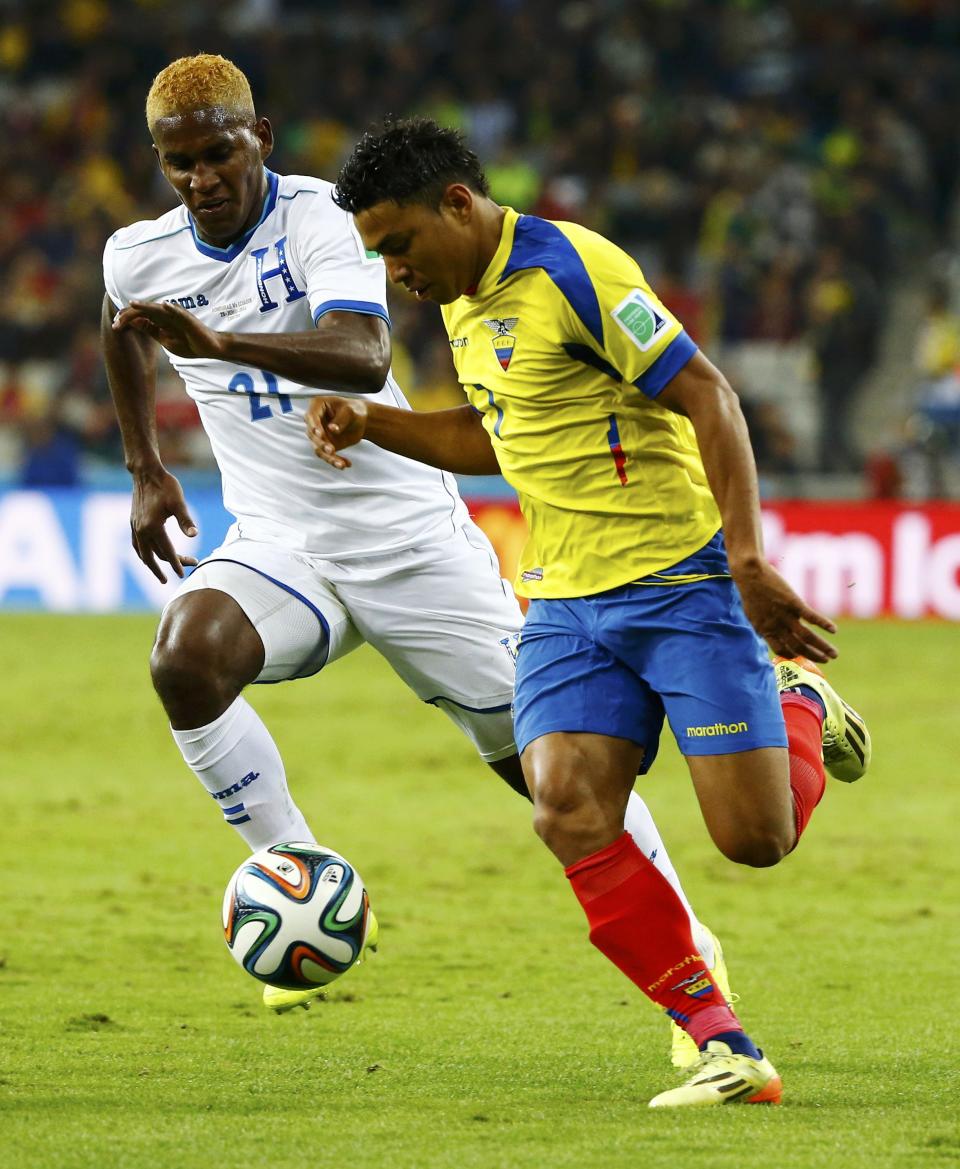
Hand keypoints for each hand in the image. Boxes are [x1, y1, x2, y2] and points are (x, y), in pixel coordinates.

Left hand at [112, 300, 223, 359]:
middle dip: (130, 315)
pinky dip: (173, 309)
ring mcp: (178, 317)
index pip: (140, 316)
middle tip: (116, 321)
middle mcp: (167, 316)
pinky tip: (165, 305)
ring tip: (133, 303)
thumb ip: (151, 330)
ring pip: (159, 310)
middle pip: (145, 312)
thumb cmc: (189, 343)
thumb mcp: (165, 340)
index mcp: (160, 321)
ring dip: (146, 307)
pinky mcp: (189, 320)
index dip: (126, 319)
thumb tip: (134, 322)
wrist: (210, 348)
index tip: (114, 325)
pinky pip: (180, 313)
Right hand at [130, 468, 198, 582]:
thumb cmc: (165, 486)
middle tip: (180, 575)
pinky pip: (136, 545)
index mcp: (153, 527)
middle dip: (167, 567)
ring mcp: (134, 527)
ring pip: (142, 553)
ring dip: (152, 565)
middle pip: (154, 556)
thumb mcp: (179, 502)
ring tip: (161, 575)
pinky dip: (143, 554)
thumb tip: (194, 536)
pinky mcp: (132, 522)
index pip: (167, 551)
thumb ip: (186, 520)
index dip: (176, 563)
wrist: (145, 472)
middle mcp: (141, 530)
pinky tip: (149, 556)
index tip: (183, 574)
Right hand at [305, 395, 368, 468]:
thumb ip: (341, 419)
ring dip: (329, 458)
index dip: (314, 426)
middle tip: (331, 450)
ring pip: (319, 449)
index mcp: (317, 406)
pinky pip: (327, 456)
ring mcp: (319, 435)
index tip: (320, 434)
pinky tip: (346, 464)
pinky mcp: (325, 446)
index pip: (312, 417)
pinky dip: (336, 461)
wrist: (361, 420)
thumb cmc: (354, 410)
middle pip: (312, 435)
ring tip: (341, 464)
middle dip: (321, 444)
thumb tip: (331, 429)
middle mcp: (314, 422)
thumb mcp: (350, 411)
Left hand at [731, 559, 837, 662]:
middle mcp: (776, 627)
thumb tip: (767, 635)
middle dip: (813, 656)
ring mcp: (786, 615)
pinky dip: (824, 624)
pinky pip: (811, 617)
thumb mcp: (753, 615)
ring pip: (807, 637)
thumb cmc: (750, 593)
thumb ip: (762, 626)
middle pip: (798, 647)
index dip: (793, 655)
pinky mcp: (793, 603)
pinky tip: (834, 630)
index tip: (803, 658)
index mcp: (765, 631)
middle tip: (826, 661)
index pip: (781, 650)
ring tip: (834, 655)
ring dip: (822, 647)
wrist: (749, 574)